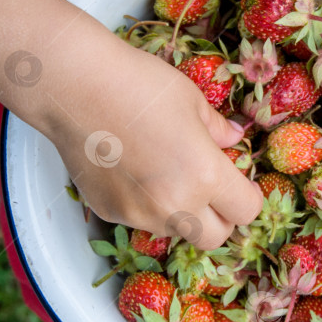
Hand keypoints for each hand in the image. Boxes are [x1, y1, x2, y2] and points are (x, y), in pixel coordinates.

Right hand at [0, 0, 261, 249]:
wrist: (72, 86)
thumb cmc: (139, 84)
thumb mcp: (193, 101)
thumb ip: (220, 130)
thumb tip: (236, 140)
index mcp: (206, 176)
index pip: (247, 211)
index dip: (248, 197)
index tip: (241, 183)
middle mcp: (176, 206)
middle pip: (216, 238)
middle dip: (220, 218)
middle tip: (212, 190)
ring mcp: (140, 215)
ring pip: (178, 232)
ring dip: (183, 213)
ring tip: (167, 175)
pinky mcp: (110, 213)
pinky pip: (141, 221)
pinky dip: (146, 206)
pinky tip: (133, 171)